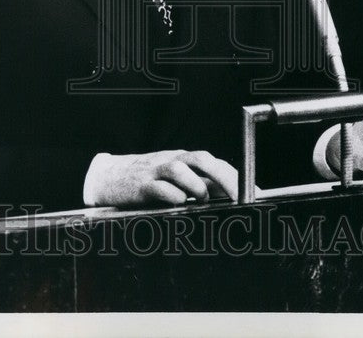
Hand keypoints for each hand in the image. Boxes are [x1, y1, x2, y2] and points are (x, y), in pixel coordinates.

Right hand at [88, 149, 239, 207]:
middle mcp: (173, 161)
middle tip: (238, 198)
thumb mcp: (176, 179)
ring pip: (179, 168)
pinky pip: (158, 187)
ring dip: (195, 184)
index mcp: (184, 160)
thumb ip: (201, 185)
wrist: (110, 177)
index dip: (235, 177)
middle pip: (201, 159)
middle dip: (223, 177)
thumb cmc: (149, 179)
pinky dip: (171, 195)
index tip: (253, 194)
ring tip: (202, 199)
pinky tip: (178, 203)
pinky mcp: (140, 186)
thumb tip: (230, 197)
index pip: (215, 163)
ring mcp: (155, 171)